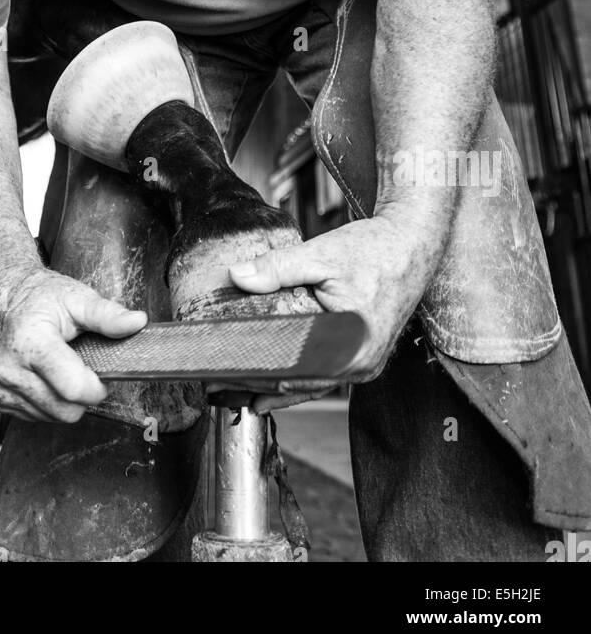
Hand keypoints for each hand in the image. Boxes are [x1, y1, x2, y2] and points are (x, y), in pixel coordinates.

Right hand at [0, 267, 145, 422]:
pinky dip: (48, 402)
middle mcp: (10, 370)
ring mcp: (1, 388)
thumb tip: (137, 322)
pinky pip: (36, 416)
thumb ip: (107, 315)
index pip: (75, 389)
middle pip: (66, 411)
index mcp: (32, 343)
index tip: (102, 372)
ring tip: (62, 367)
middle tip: (84, 367)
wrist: (0, 296)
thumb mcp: (76, 297)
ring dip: (65, 400)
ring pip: (52, 417)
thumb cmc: (39, 297)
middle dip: (83, 395)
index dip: (98, 386)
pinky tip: (45, 376)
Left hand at [228, 215, 432, 411]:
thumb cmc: (377, 250)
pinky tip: (277, 377)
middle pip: (302, 386)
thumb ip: (277, 267)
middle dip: (261, 387)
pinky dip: (302, 375)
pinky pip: (328, 373)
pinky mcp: (365, 354)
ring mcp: (366, 362)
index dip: (257, 378)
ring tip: (241, 392)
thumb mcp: (321, 255)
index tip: (225, 379)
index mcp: (353, 346)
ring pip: (315, 383)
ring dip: (280, 386)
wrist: (413, 242)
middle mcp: (362, 363)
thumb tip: (238, 276)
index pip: (294, 374)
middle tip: (221, 389)